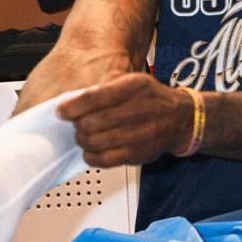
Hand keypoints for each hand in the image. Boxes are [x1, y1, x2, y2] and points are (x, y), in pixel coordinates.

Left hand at [57, 73, 193, 166]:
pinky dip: (91, 157)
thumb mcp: (132, 82)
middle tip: (77, 125)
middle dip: (78, 125)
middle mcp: (139, 109)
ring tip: (83, 137)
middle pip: (93, 122)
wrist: (180, 119)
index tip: (61, 111)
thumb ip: (106, 88)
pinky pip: (105, 159)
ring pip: (96, 142)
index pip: (96, 97)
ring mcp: (140, 133)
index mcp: (135, 86)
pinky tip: (91, 151)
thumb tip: (73, 100)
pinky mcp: (138, 153)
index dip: (73, 106)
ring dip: (83, 141)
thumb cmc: (151, 99)